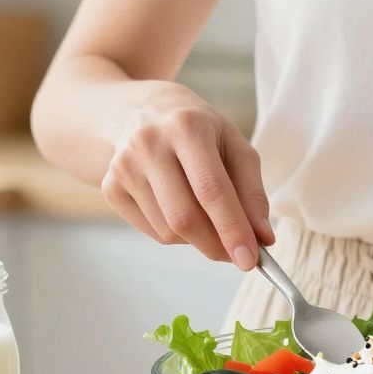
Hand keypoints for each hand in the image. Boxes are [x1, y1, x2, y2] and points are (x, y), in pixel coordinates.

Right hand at [101, 83, 273, 267]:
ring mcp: (124, 166)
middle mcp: (149, 144)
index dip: (232, 229)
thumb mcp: (233, 144)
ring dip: (197, 238)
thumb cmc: (198, 131)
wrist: (140, 111)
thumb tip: (262, 238)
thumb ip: (252, 192)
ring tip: (205, 212)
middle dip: (216, 245)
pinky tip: (178, 206)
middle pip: (184, 218)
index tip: (250, 261)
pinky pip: (151, 232)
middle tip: (237, 254)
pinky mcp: (110, 187)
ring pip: (168, 231)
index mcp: (187, 127)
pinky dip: (174, 234)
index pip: (211, 189)